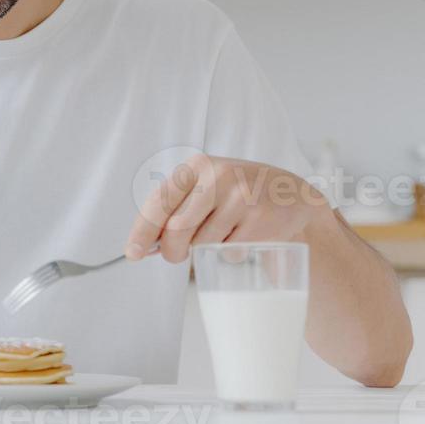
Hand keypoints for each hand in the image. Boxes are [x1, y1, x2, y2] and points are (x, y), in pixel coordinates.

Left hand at [126, 152, 329, 263]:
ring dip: (205, 251)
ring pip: (203, 244)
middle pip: (176, 229)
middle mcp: (217, 176)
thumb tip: (143, 245)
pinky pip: (229, 253)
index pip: (159, 201)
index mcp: (196, 167)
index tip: (133, 253)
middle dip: (172, 251)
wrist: (292, 193)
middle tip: (176, 256)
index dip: (142, 231)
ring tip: (221, 235)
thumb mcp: (205, 188)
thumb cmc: (236, 194)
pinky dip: (229, 254)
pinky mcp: (262, 219)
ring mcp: (241, 197)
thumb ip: (175, 209)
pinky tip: (242, 237)